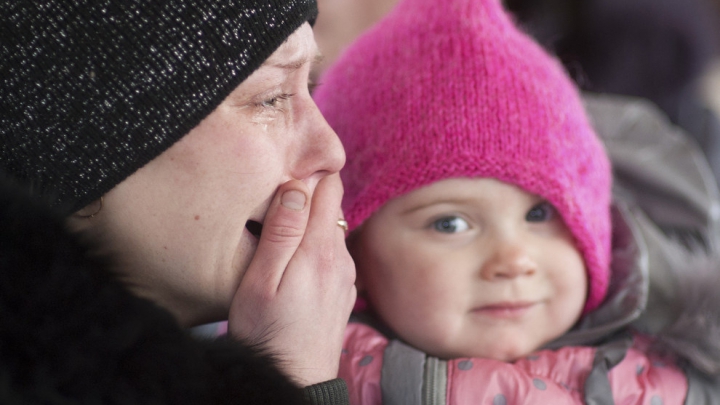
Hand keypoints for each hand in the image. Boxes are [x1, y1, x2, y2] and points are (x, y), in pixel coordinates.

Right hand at [228, 174, 356, 385]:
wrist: (293, 381)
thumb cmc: (267, 332)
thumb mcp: (261, 280)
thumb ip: (281, 231)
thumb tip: (297, 186)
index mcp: (320, 249)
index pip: (329, 188)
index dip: (307, 176)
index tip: (283, 180)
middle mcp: (341, 258)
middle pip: (332, 207)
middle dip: (308, 197)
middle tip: (274, 207)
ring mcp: (346, 276)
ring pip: (332, 230)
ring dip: (312, 224)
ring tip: (281, 234)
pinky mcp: (343, 292)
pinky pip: (334, 255)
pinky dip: (317, 249)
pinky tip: (296, 265)